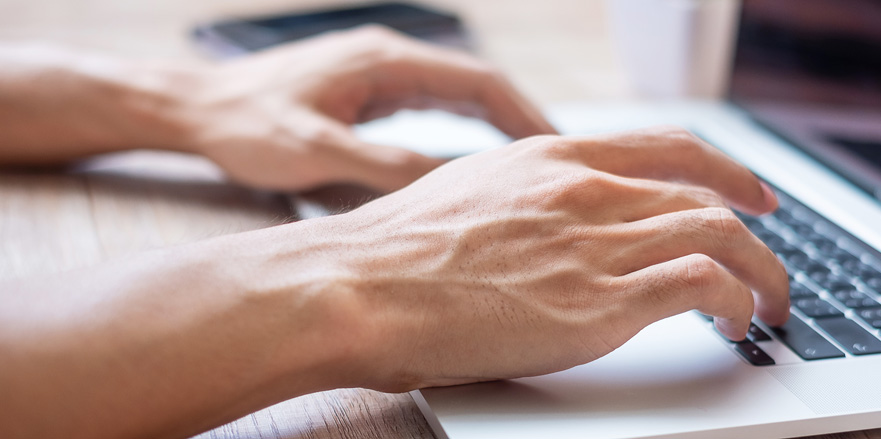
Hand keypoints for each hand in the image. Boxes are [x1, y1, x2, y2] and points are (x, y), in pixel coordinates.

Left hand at [183, 26, 556, 191]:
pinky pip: (434, 107)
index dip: (524, 115)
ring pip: (459, 96)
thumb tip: (446, 186)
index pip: (478, 81)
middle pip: (478, 85)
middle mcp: (388, 58)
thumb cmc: (243, 126)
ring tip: (533, 167)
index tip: (558, 150)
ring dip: (497, 126)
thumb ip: (379, 167)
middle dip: (522, 122)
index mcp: (383, 61)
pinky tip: (478, 161)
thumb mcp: (312, 152)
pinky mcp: (368, 91)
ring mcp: (379, 73)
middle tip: (561, 165)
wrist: (194, 109)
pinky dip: (465, 130)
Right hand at [324, 126, 788, 390]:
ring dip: (760, 270)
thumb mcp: (469, 193)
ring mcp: (594, 242)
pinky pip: (702, 285)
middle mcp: (585, 191)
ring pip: (719, 234)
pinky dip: (735, 299)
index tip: (747, 192)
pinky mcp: (598, 302)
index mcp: (553, 159)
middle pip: (706, 193)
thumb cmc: (395, 250)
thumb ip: (525, 197)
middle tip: (770, 251)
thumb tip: (548, 217)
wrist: (359, 286)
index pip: (667, 148)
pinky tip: (733, 322)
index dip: (722, 169)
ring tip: (767, 302)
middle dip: (754, 225)